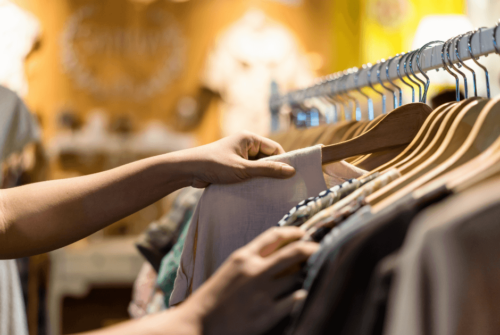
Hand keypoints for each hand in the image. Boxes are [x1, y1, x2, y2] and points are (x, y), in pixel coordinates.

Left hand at [178, 131, 295, 187]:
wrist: (188, 170)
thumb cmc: (214, 165)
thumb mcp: (243, 169)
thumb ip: (268, 170)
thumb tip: (292, 171)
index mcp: (250, 138)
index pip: (275, 149)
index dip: (283, 162)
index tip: (290, 176)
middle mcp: (245, 145)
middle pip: (267, 158)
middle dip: (272, 171)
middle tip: (281, 186)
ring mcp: (239, 155)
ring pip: (258, 167)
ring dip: (261, 177)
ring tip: (269, 190)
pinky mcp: (233, 166)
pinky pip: (249, 172)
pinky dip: (252, 180)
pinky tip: (256, 191)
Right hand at [181, 227, 318, 334]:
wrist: (197, 324)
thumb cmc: (213, 299)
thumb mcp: (229, 271)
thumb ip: (251, 261)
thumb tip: (278, 256)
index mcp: (243, 257)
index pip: (274, 235)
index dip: (293, 232)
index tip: (304, 234)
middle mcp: (254, 270)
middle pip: (294, 251)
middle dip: (311, 248)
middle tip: (321, 249)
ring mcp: (262, 292)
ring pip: (298, 275)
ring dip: (309, 273)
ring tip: (316, 272)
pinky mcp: (267, 314)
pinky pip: (296, 299)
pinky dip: (305, 295)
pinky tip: (308, 294)